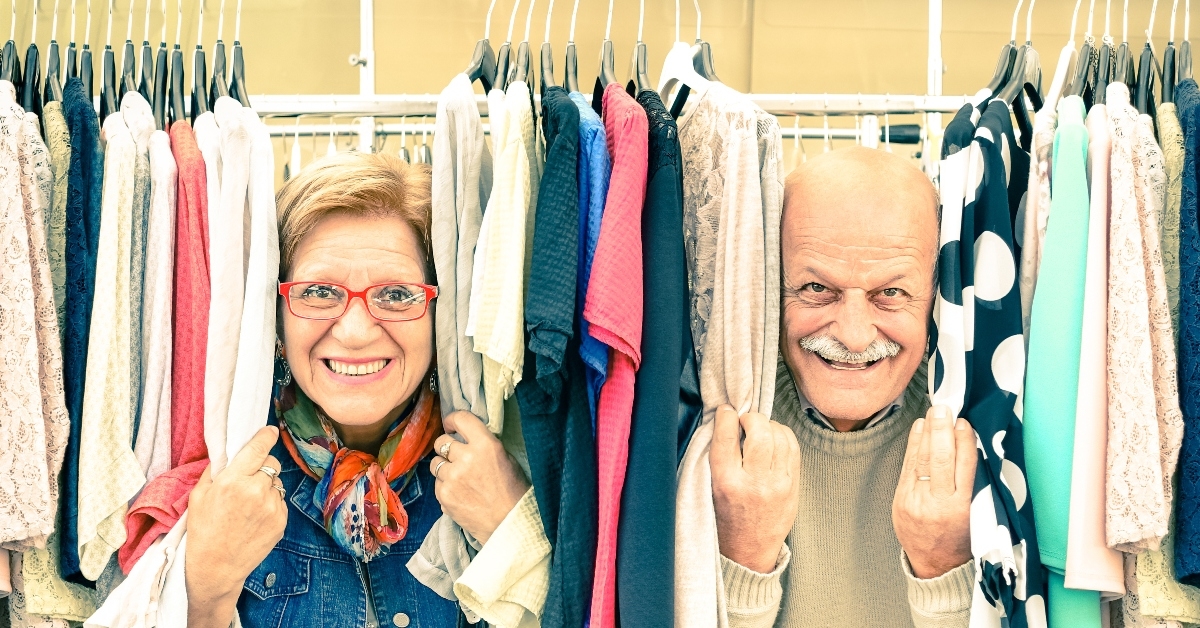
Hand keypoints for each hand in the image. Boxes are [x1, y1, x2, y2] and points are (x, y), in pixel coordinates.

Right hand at [186, 426, 287, 624]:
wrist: (216, 567)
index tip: (270, 431)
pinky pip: (280, 501)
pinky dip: (271, 504)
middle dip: (262, 466)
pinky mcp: (282, 520)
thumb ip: (216, 471)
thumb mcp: (199, 496)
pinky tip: (254, 518)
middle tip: (248, 479)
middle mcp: (256, 490)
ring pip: (277, 482)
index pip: (258, 448)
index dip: (266, 436)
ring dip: (266, 487)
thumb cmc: (203, 531)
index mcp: (233, 480)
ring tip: (248, 505)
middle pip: (272, 463)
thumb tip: (229, 451)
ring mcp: (272, 506)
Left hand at [430, 411, 530, 544]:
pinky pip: (437, 483)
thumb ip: (484, 445)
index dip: (453, 420)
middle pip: (442, 441)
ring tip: (459, 477)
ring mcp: (452, 478)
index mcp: (485, 445)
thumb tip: (466, 438)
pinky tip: (461, 493)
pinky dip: (445, 486)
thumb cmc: (513, 491)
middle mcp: (466, 458)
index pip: (461, 419)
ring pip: (435, 463)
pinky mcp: (443, 496)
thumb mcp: (506, 458)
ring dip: (444, 467)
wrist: (509, 524)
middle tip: (456, 455)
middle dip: (447, 447)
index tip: (452, 425)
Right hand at [711, 404, 800, 573]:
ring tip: (759, 429)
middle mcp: (754, 483)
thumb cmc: (725, 516)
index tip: (726, 411)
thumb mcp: (711, 488)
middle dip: (751, 418)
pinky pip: (793, 448)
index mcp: (726, 483)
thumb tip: (726, 418)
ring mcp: (778, 485)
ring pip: (780, 436)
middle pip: (759, 432)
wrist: (749, 550)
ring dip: (769, 425)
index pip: (726, 438)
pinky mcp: (793, 487)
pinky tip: (774, 438)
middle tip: (745, 420)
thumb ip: (718, 455)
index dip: (726, 417)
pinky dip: (783, 435)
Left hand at [892, 405, 975, 578]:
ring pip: (921, 461)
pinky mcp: (900, 500)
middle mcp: (937, 504)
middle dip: (941, 432)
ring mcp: (915, 501)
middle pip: (939, 460)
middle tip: (943, 408)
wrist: (935, 564)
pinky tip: (918, 429)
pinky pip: (907, 468)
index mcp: (962, 508)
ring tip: (932, 413)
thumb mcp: (978, 515)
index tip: (964, 424)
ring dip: (926, 434)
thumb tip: (969, 445)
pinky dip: (913, 446)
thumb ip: (973, 484)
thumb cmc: (962, 538)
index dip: (964, 442)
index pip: (964, 468)